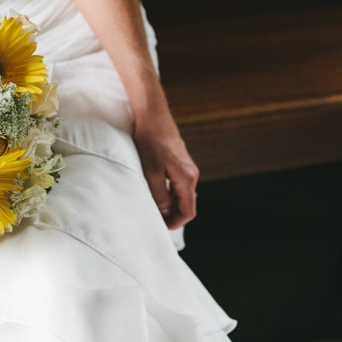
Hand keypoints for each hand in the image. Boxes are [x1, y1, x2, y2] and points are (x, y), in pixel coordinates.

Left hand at [133, 106, 198, 229]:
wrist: (152, 114)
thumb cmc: (151, 140)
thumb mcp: (151, 172)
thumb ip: (159, 195)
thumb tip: (165, 212)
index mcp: (187, 178)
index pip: (188, 211)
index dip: (175, 223)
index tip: (161, 227)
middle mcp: (191, 173)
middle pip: (186, 204)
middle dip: (172, 215)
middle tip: (154, 220)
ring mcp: (186, 167)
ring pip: (181, 194)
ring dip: (169, 203)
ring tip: (152, 207)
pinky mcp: (178, 161)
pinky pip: (177, 184)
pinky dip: (168, 192)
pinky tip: (154, 192)